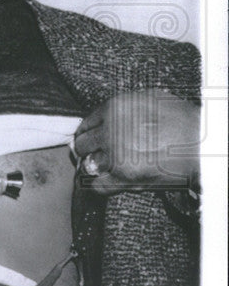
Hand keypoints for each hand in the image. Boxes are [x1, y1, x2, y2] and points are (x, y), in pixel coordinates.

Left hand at [73, 89, 199, 194]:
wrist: (203, 142)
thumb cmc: (183, 121)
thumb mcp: (149, 99)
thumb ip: (124, 108)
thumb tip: (108, 116)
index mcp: (114, 109)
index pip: (86, 123)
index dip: (86, 132)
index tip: (86, 138)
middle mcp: (110, 131)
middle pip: (82, 143)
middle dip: (86, 149)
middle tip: (91, 153)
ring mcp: (116, 154)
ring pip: (88, 164)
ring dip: (93, 166)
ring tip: (101, 167)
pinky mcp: (125, 176)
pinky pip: (98, 185)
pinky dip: (98, 185)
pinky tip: (103, 182)